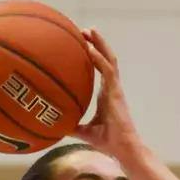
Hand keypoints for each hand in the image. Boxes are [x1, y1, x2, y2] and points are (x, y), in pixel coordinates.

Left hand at [72, 29, 139, 155]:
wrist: (123, 148)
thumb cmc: (108, 142)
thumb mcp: (85, 132)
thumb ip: (73, 127)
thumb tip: (56, 127)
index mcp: (107, 94)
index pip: (101, 69)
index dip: (93, 55)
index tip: (83, 44)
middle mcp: (112, 87)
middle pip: (106, 59)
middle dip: (97, 43)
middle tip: (84, 30)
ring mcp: (115, 88)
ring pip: (109, 59)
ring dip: (99, 44)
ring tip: (89, 30)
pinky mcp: (116, 92)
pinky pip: (108, 70)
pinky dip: (98, 58)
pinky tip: (89, 48)